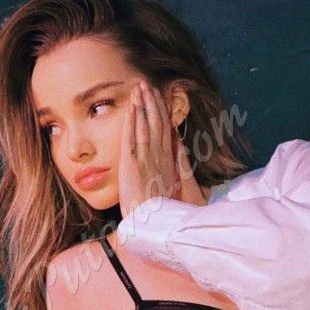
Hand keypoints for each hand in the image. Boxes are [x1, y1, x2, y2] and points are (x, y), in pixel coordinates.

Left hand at [118, 79, 205, 219]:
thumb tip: (178, 146)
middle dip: (153, 102)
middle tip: (148, 84)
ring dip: (143, 105)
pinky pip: (132, 138)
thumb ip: (177, 166)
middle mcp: (159, 158)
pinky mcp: (132, 166)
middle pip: (158, 123)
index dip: (162, 112)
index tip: (160, 97)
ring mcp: (146, 160)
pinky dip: (133, 120)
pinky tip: (132, 106)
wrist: (152, 226)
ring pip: (146, 126)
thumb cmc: (161, 213)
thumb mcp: (173, 188)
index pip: (166, 131)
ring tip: (140, 86)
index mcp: (168, 162)